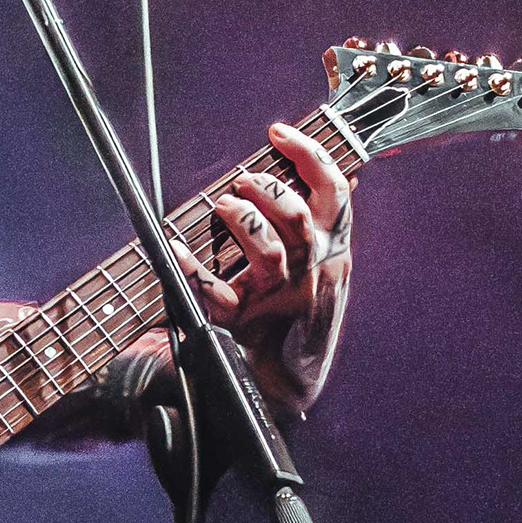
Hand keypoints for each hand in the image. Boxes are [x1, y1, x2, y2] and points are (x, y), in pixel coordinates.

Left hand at [187, 121, 350, 410]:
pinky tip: (176, 248)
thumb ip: (331, 227)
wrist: (285, 389)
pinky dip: (191, 266)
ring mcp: (279, 300)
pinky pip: (215, 292)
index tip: (277, 132)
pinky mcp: (244, 325)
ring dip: (240, 220)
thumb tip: (345, 176)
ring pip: (268, 251)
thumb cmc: (301, 321)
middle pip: (297, 217)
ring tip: (222, 205)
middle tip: (243, 181)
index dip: (308, 154)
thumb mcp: (330, 271)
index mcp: (334, 253)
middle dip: (266, 189)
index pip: (334, 192)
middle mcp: (312, 274)